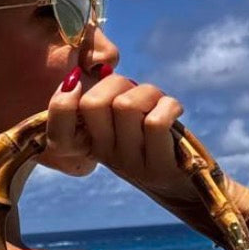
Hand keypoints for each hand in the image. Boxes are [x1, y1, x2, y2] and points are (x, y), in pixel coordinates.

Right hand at [45, 70, 200, 206]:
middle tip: (136, 92)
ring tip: (160, 102)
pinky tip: (176, 111)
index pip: (57, 134)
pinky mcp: (159, 168)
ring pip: (126, 106)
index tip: (79, 81)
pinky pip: (155, 122)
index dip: (61, 102)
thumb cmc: (159, 140)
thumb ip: (110, 99)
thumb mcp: (127, 119)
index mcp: (92, 144)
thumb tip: (95, 67)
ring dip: (148, 93)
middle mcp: (106, 156)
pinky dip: (169, 106)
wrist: (190, 182)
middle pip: (92, 104)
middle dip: (117, 83)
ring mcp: (131, 164)